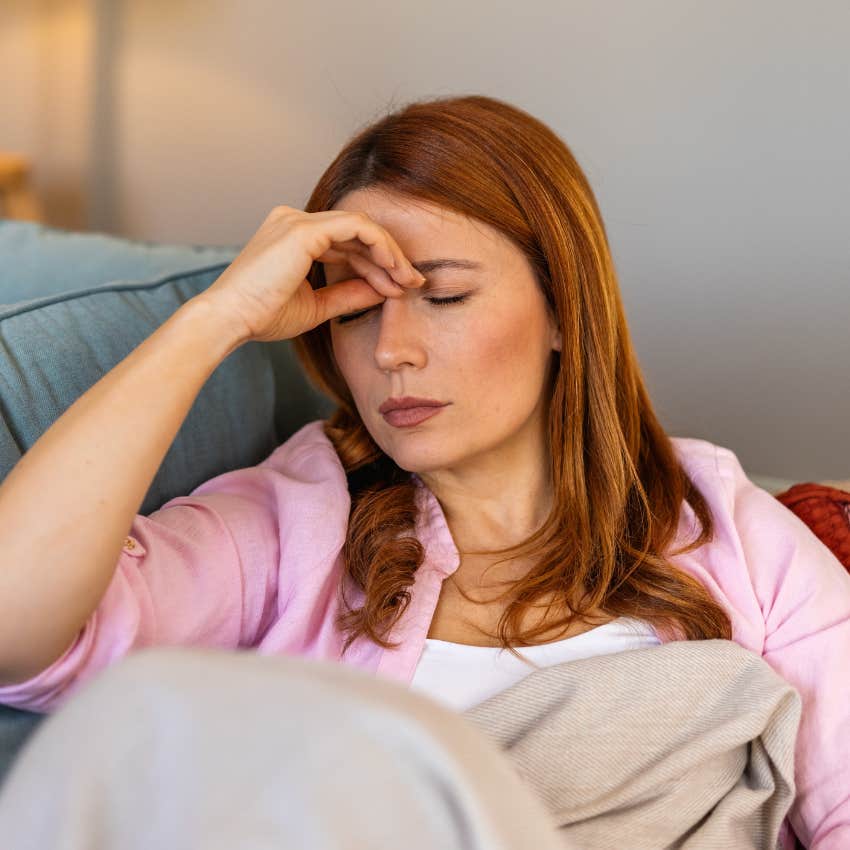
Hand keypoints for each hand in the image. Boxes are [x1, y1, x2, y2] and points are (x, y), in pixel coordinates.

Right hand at [194, 205, 425, 343]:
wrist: (230, 320)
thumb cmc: (262, 316)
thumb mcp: (316, 306)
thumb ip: (348, 294)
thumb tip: (384, 291)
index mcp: (293, 237)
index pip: (346, 244)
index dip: (376, 265)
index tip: (398, 289)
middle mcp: (294, 221)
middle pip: (357, 235)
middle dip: (389, 260)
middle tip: (413, 283)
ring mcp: (298, 220)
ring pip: (362, 228)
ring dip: (389, 255)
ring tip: (408, 281)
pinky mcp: (305, 229)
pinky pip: (358, 228)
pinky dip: (381, 247)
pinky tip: (394, 270)